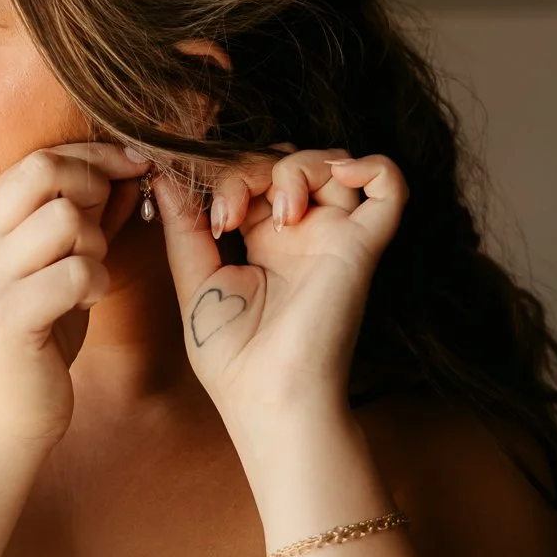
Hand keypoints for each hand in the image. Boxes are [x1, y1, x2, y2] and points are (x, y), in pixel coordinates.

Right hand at [0, 141, 148, 450]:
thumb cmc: (30, 339)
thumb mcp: (51, 267)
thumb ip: (82, 218)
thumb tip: (125, 170)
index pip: (38, 159)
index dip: (94, 156)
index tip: (135, 164)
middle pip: (45, 171)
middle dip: (94, 187)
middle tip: (107, 225)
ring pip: (66, 221)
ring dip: (95, 246)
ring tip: (87, 276)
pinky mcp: (7, 317)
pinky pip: (76, 272)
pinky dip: (96, 283)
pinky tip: (84, 302)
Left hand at [149, 148, 408, 433]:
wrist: (269, 396)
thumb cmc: (232, 356)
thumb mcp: (194, 280)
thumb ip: (183, 224)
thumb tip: (165, 173)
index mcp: (262, 240)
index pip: (250, 174)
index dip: (223, 175)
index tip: (205, 212)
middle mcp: (301, 234)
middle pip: (286, 160)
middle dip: (250, 169)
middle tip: (230, 216)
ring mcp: (334, 236)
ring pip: (331, 162)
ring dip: (295, 169)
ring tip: (280, 214)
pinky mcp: (362, 245)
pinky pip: (391, 187)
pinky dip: (373, 166)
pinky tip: (341, 177)